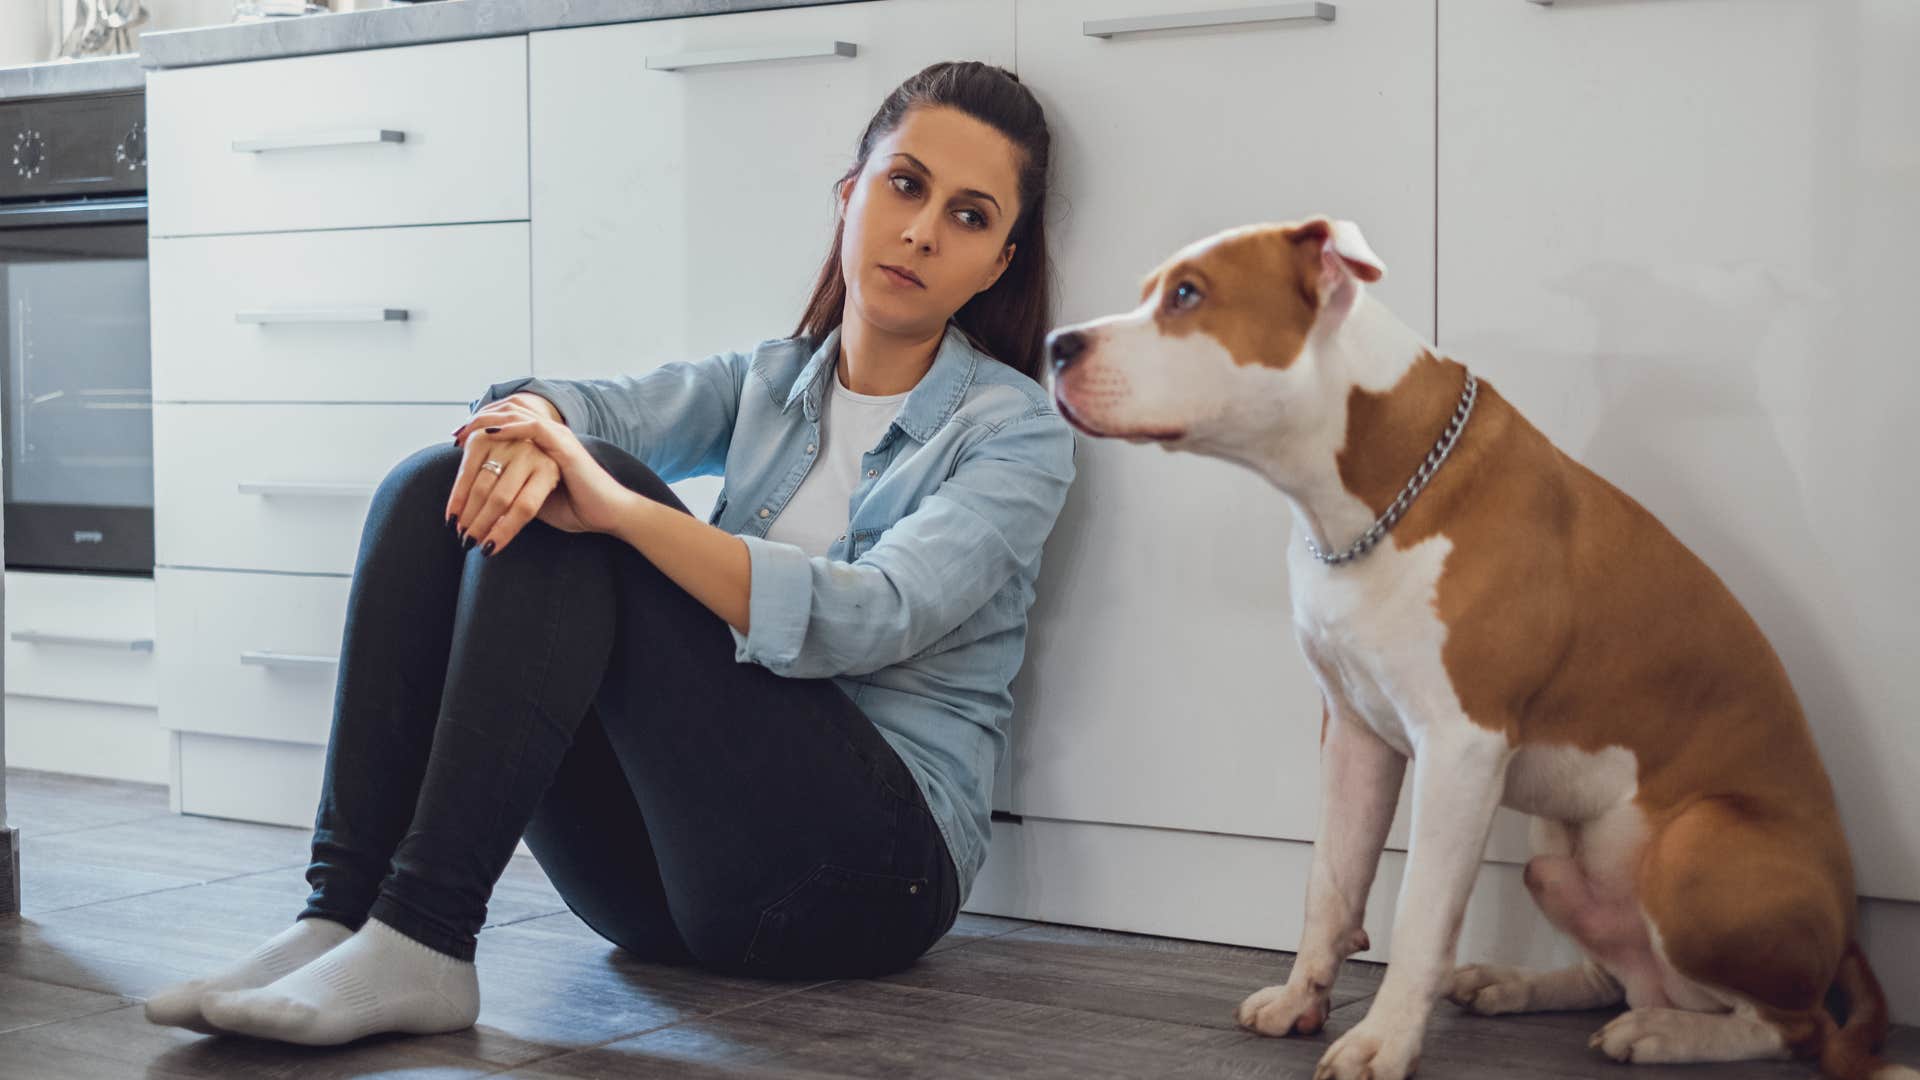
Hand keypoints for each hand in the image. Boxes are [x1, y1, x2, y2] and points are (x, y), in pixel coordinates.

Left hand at [447, 406, 643, 554]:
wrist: (608, 515)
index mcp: (537, 447)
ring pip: (510, 426)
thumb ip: (510, 490)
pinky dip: (510, 426)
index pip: (498, 432)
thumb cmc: (575, 509)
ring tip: (462, 440)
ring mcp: (555, 438)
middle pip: (498, 431)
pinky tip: (489, 434)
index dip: (473, 433)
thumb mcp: (532, 497)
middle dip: (472, 443)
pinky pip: (534, 427)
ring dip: (485, 434)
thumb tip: (478, 501)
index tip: (452, 442)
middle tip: (451, 452)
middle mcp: (544, 437)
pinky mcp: (564, 446)